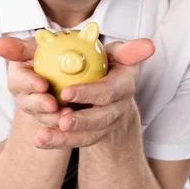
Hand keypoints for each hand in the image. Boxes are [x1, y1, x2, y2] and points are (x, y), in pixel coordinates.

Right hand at [0, 36, 63, 127]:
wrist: (71, 63)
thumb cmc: (50, 51)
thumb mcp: (37, 45)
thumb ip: (20, 46)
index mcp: (19, 75)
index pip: (18, 81)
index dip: (29, 84)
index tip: (42, 85)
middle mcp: (25, 94)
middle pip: (28, 103)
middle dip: (40, 104)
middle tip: (52, 105)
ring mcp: (39, 108)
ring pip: (42, 116)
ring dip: (53, 118)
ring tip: (67, 114)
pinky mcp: (53, 116)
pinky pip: (57, 123)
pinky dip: (64, 123)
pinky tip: (73, 119)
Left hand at [32, 39, 154, 148]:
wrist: (106, 90)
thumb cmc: (106, 65)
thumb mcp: (116, 53)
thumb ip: (126, 49)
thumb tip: (149, 45)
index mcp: (124, 84)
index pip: (109, 91)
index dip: (90, 94)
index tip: (66, 92)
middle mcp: (118, 107)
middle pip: (101, 118)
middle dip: (81, 121)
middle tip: (61, 120)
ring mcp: (106, 124)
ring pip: (88, 136)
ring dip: (65, 138)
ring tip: (43, 136)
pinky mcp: (93, 135)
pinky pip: (76, 142)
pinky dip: (57, 142)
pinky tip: (40, 140)